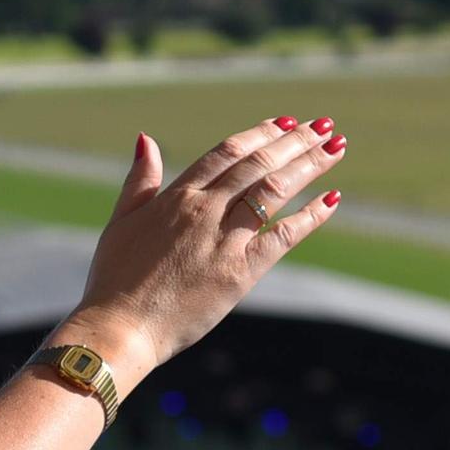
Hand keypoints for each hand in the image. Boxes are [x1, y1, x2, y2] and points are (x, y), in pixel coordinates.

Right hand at [62, 116, 348, 375]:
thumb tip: (146, 138)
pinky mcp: (239, 272)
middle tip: (322, 126)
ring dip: (309, 165)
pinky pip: (282, 236)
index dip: (259, 134)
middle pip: (257, 164)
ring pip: (274, 190)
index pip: (227, 152)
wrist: (120, 327)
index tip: (284, 122)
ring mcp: (223, 240)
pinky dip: (309, 216)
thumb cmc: (114, 279)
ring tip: (336, 147)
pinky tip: (332, 199)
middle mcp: (203, 211)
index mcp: (176, 197)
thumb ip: (139, 180)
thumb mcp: (121, 221)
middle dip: (294, 141)